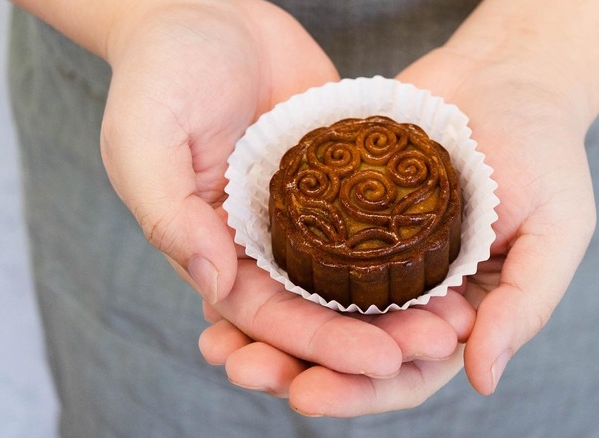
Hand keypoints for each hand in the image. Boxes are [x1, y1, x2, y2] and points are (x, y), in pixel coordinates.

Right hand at [101, 0, 473, 403]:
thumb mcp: (142, 138)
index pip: (266, 315)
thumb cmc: (160, 72)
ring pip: (354, 270)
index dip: (320, 344)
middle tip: (436, 344)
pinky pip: (375, 212)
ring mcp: (304, 208)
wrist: (205, 10)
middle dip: (375, 333)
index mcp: (214, 248)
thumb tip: (213, 282)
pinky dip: (410, 239)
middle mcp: (262, 240)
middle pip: (320, 305)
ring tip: (456, 314)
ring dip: (402, 298)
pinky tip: (453, 254)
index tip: (379, 360)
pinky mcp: (336, 174)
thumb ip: (167, 212)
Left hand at [199, 47, 594, 412]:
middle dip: (293, 364)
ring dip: (263, 325)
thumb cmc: (546, 153)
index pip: (403, 368)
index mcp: (455, 311)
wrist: (510, 76)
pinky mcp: (343, 206)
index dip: (358, 389)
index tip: (308, 394)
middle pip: (345, 344)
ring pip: (311, 301)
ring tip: (214, 342)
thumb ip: (524, 307)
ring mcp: (371, 249)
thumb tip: (483, 379)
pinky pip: (300, 239)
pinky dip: (263, 262)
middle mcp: (406, 289)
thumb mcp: (555, 232)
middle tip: (243, 370)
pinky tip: (221, 275)